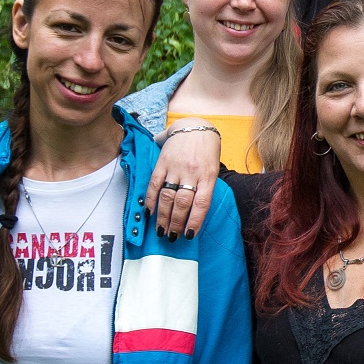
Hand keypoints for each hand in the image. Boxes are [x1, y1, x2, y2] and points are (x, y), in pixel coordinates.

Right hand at [148, 120, 220, 239]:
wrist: (195, 126)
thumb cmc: (207, 151)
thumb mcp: (213, 168)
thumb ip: (205, 187)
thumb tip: (196, 212)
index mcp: (208, 175)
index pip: (202, 202)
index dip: (195, 220)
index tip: (189, 235)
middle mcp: (192, 172)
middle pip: (183, 202)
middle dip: (176, 223)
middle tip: (171, 236)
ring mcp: (176, 167)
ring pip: (167, 196)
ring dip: (163, 216)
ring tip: (161, 230)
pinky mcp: (162, 162)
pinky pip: (154, 183)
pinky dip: (151, 199)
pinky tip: (150, 212)